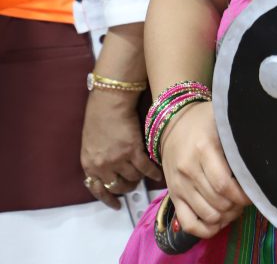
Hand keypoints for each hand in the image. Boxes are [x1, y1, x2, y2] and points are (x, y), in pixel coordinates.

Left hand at [81, 89, 162, 209]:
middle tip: (134, 183)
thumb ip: (97, 161)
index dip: (109, 199)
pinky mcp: (133, 151)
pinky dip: (153, 172)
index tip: (117, 204)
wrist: (109, 101)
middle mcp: (102, 166)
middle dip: (127, 187)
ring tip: (144, 173)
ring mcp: (118, 159)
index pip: (98, 190)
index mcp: (89, 165)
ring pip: (133, 178)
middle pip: (118, 186)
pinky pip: (145, 169)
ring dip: (140, 177)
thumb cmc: (98, 117)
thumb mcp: (90, 144)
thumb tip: (108, 174)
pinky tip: (157, 173)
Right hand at [160, 100, 248, 238]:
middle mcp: (188, 169)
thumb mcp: (221, 119)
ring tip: (235, 207)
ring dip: (226, 217)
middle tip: (247, 199)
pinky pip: (189, 224)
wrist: (172, 123)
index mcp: (203, 148)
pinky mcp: (173, 197)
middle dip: (237, 205)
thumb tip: (264, 147)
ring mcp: (179, 185)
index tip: (254, 191)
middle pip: (218, 201)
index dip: (242, 194)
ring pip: (207, 215)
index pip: (224, 184)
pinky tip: (219, 221)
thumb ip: (239, 134)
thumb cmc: (204, 121)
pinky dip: (206, 230)